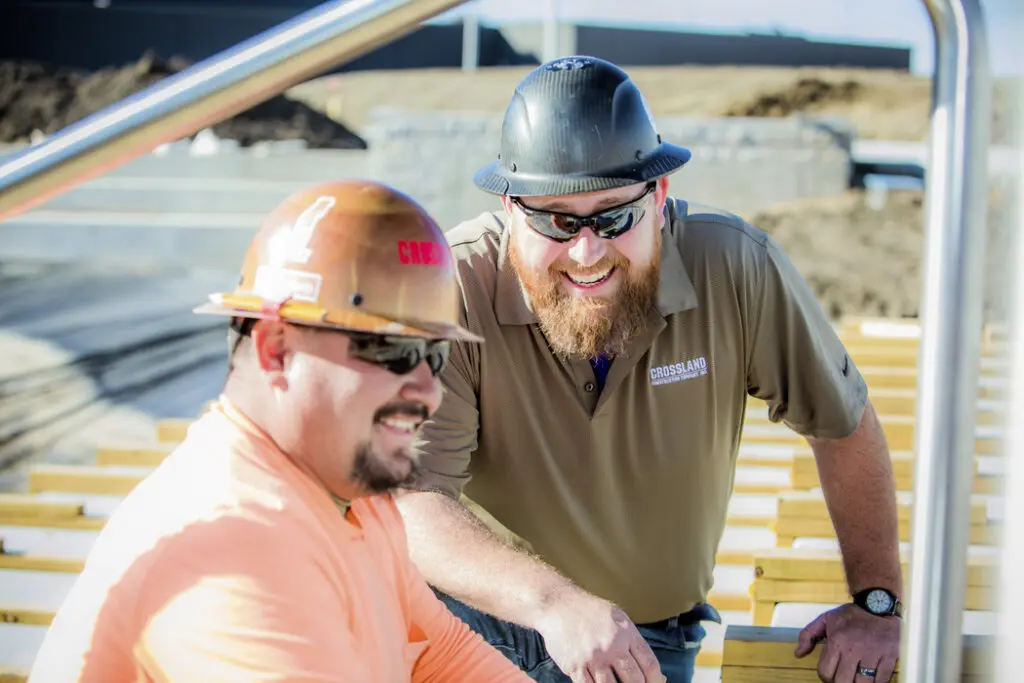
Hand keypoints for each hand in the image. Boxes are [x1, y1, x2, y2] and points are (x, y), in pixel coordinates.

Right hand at [534, 592, 665, 682]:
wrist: (558, 604)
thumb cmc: (590, 612)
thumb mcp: (618, 618)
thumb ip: (633, 642)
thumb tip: (655, 672)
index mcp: (626, 633)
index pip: (650, 664)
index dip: (656, 680)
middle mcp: (612, 646)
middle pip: (634, 680)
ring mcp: (593, 658)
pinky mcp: (575, 666)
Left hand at [795, 603, 900, 681]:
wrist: (879, 604)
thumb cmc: (852, 614)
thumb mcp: (826, 619)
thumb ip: (808, 635)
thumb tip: (798, 654)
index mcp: (837, 641)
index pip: (826, 673)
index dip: (826, 677)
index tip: (832, 674)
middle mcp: (854, 649)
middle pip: (843, 682)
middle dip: (842, 682)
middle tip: (845, 677)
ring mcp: (873, 654)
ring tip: (858, 677)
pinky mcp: (890, 657)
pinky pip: (882, 681)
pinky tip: (873, 677)